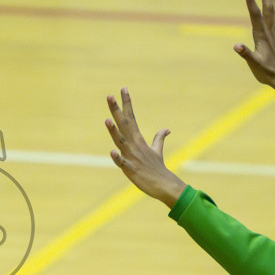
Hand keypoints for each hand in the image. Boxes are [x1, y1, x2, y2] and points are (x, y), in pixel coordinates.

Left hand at [105, 88, 186, 207]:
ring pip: (121, 141)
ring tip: (107, 119)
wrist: (164, 185)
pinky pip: (123, 163)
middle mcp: (134, 145)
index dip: (127, 103)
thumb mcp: (157, 151)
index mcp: (138, 139)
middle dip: (116, 110)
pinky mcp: (130, 170)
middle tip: (109, 96)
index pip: (131, 117)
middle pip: (124, 124)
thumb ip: (159, 139)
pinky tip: (113, 152)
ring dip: (114, 131)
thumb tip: (167, 129)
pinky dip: (118, 158)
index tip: (123, 89)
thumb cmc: (158, 168)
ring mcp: (132, 157)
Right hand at [234, 0, 274, 107]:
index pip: (255, 15)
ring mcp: (274, 36)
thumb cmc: (267, 73)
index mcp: (262, 35)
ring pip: (274, 13)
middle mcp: (269, 32)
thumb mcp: (254, 64)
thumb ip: (246, 54)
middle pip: (267, 8)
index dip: (251, 2)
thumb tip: (236, 46)